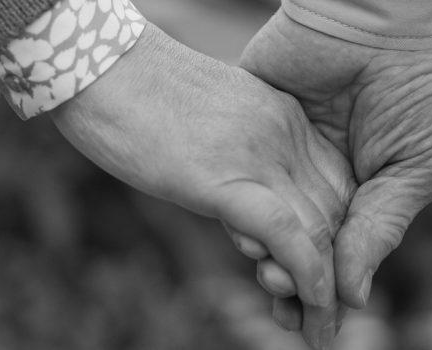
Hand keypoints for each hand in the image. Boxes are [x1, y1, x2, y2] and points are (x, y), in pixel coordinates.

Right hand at [49, 23, 355, 347]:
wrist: (96, 66)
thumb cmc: (139, 95)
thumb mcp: (212, 126)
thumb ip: (243, 160)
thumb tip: (246, 207)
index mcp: (283, 118)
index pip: (332, 187)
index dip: (334, 239)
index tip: (323, 280)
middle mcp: (284, 135)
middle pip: (331, 214)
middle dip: (331, 274)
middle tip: (323, 319)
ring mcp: (258, 154)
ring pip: (316, 230)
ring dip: (321, 291)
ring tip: (318, 331)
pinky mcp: (224, 177)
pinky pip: (284, 232)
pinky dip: (304, 274)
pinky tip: (308, 303)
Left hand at [240, 10, 431, 329]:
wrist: (373, 23)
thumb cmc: (410, 94)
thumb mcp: (414, 169)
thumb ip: (379, 229)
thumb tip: (353, 297)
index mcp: (362, 195)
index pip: (339, 256)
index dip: (328, 291)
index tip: (319, 326)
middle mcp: (319, 184)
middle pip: (298, 248)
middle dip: (292, 284)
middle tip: (287, 313)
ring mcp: (283, 161)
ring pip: (265, 223)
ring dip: (265, 256)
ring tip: (268, 280)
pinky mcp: (252, 133)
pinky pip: (241, 183)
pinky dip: (241, 213)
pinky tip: (246, 238)